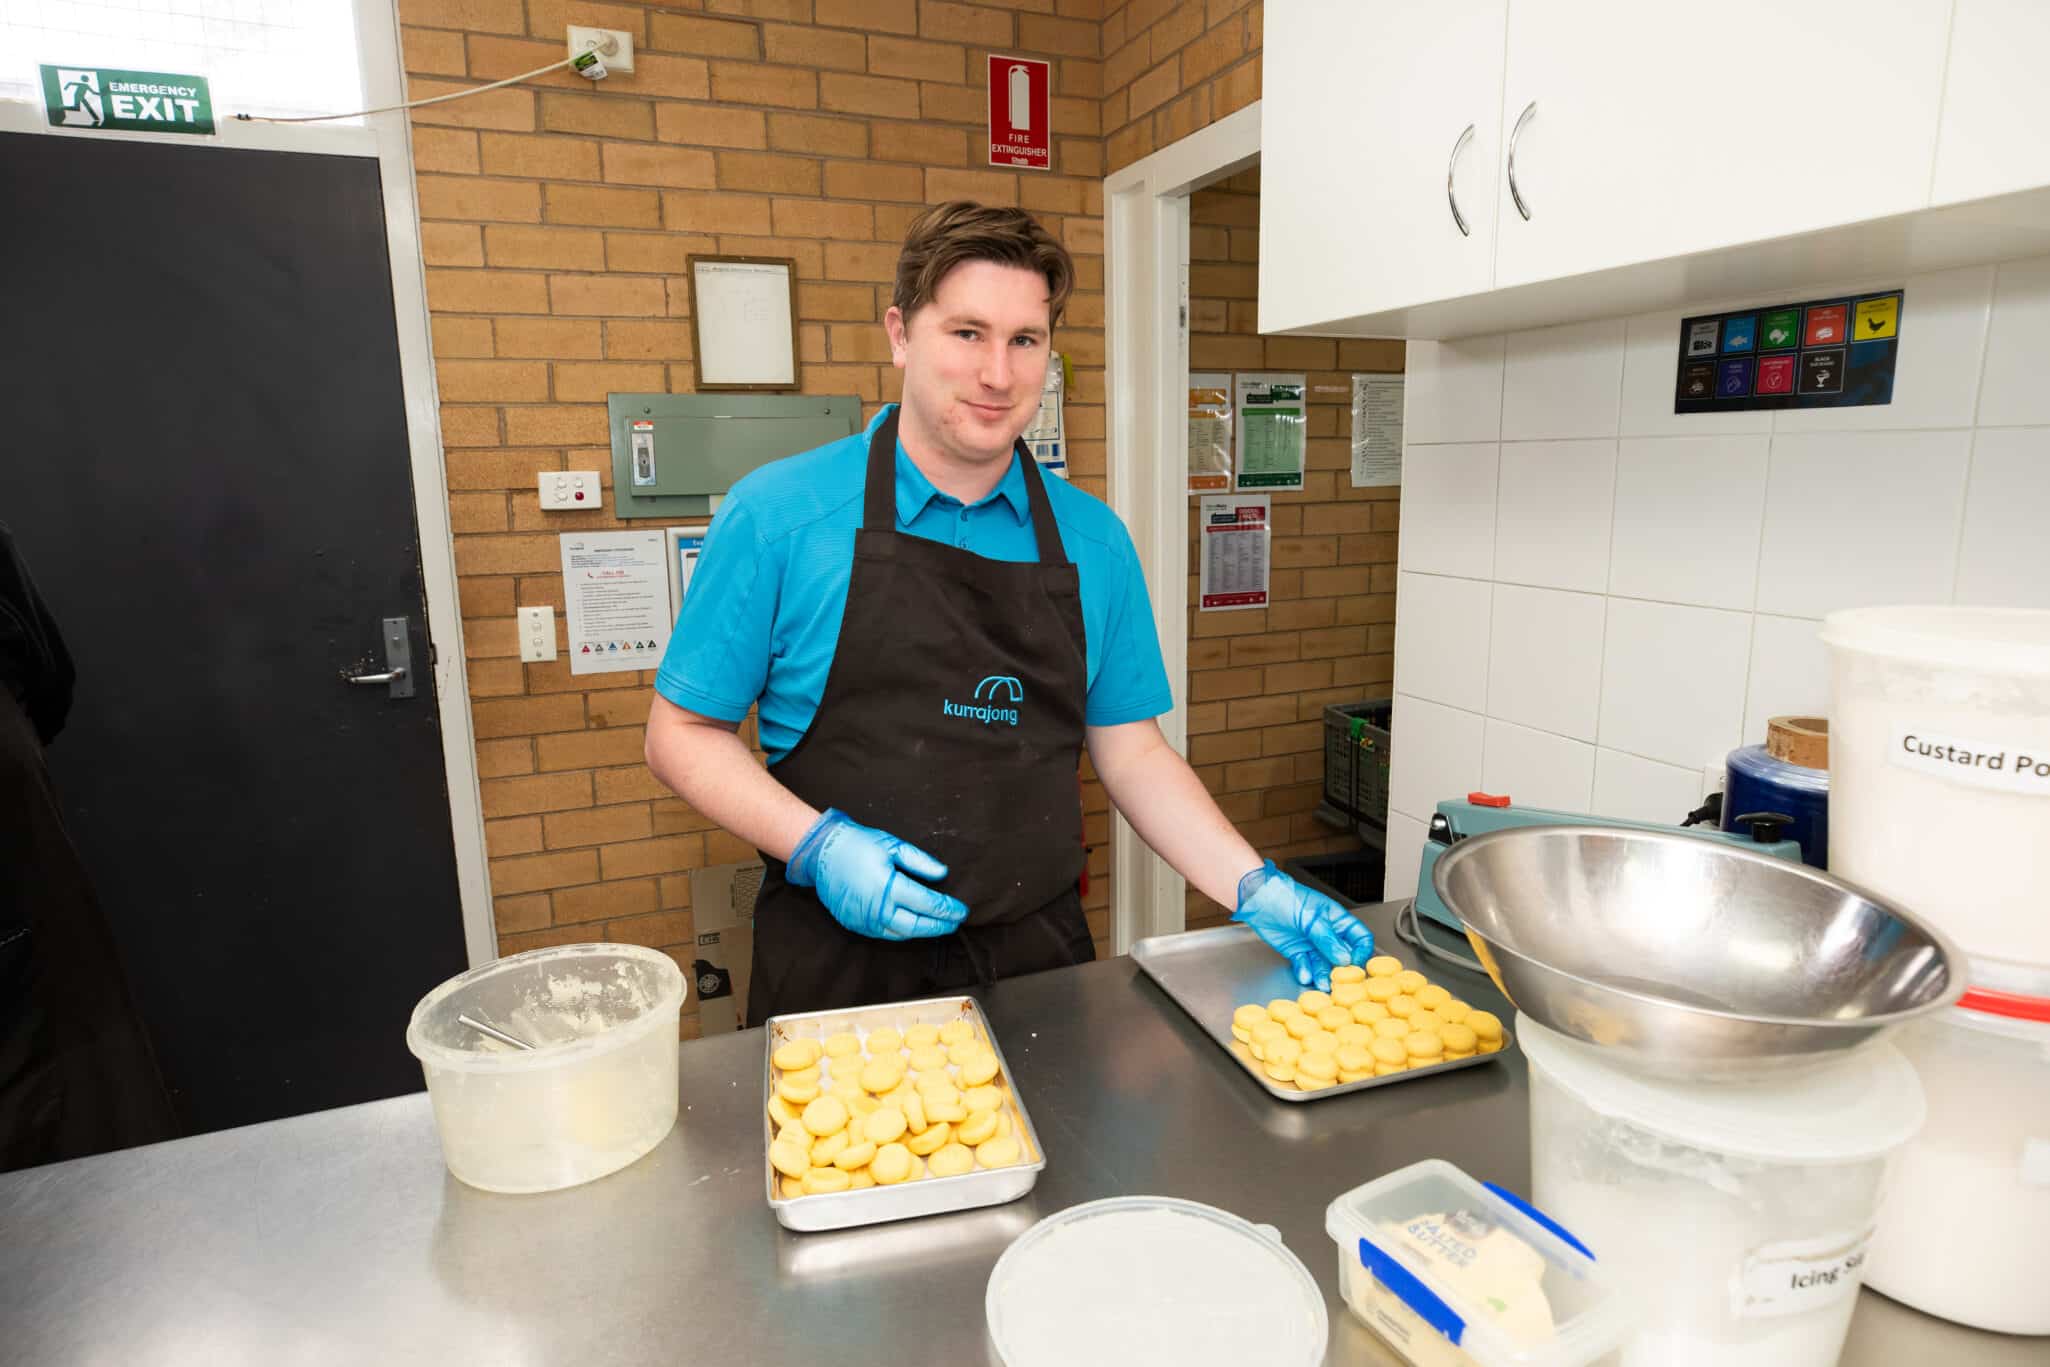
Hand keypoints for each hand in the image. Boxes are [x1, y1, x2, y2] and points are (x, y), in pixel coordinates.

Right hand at [785, 809, 968, 940]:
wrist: (821, 853)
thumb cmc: (858, 844)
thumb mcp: (892, 845)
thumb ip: (919, 862)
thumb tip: (942, 874)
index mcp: (888, 886)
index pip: (927, 903)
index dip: (947, 909)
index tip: (962, 910)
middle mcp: (877, 908)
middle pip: (917, 925)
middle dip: (939, 925)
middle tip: (955, 923)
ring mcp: (864, 920)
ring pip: (901, 934)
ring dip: (923, 931)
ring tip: (939, 926)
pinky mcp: (855, 924)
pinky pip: (884, 933)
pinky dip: (903, 932)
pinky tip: (913, 926)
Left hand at [1231, 860, 1375, 989]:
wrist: (1257, 899)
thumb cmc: (1285, 896)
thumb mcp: (1310, 917)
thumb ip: (1327, 939)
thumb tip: (1344, 958)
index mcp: (1336, 918)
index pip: (1359, 937)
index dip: (1362, 951)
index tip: (1357, 964)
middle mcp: (1327, 933)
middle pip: (1342, 955)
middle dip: (1342, 969)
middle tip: (1339, 980)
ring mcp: (1312, 943)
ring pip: (1323, 963)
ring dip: (1323, 974)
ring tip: (1322, 983)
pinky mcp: (1297, 951)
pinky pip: (1305, 965)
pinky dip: (1305, 971)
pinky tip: (1305, 975)